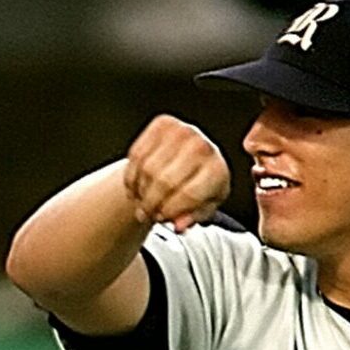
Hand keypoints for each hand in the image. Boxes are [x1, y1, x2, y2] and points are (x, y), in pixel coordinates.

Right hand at [122, 115, 228, 232]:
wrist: (189, 157)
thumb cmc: (198, 185)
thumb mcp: (201, 206)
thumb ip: (192, 217)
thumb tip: (178, 225)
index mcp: (217, 169)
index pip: (189, 194)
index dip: (169, 211)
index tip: (162, 218)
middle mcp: (201, 145)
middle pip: (164, 182)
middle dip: (151, 203)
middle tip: (146, 213)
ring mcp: (182, 131)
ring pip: (146, 169)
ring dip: (139, 190)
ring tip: (142, 200)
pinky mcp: (163, 124)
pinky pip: (136, 155)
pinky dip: (131, 175)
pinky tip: (137, 185)